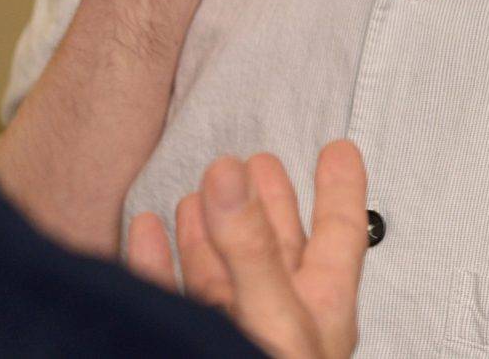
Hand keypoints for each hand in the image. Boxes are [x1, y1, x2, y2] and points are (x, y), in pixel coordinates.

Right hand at [126, 140, 367, 358]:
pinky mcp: (184, 343)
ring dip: (213, 228)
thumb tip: (229, 173)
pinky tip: (147, 228)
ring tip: (204, 187)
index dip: (341, 189)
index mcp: (319, 310)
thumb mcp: (273, 317)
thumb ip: (251, 248)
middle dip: (270, 201)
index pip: (340, 234)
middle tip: (260, 159)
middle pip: (278, 245)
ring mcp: (231, 333)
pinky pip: (169, 295)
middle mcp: (278, 320)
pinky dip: (157, 260)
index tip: (340, 149)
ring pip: (222, 270)